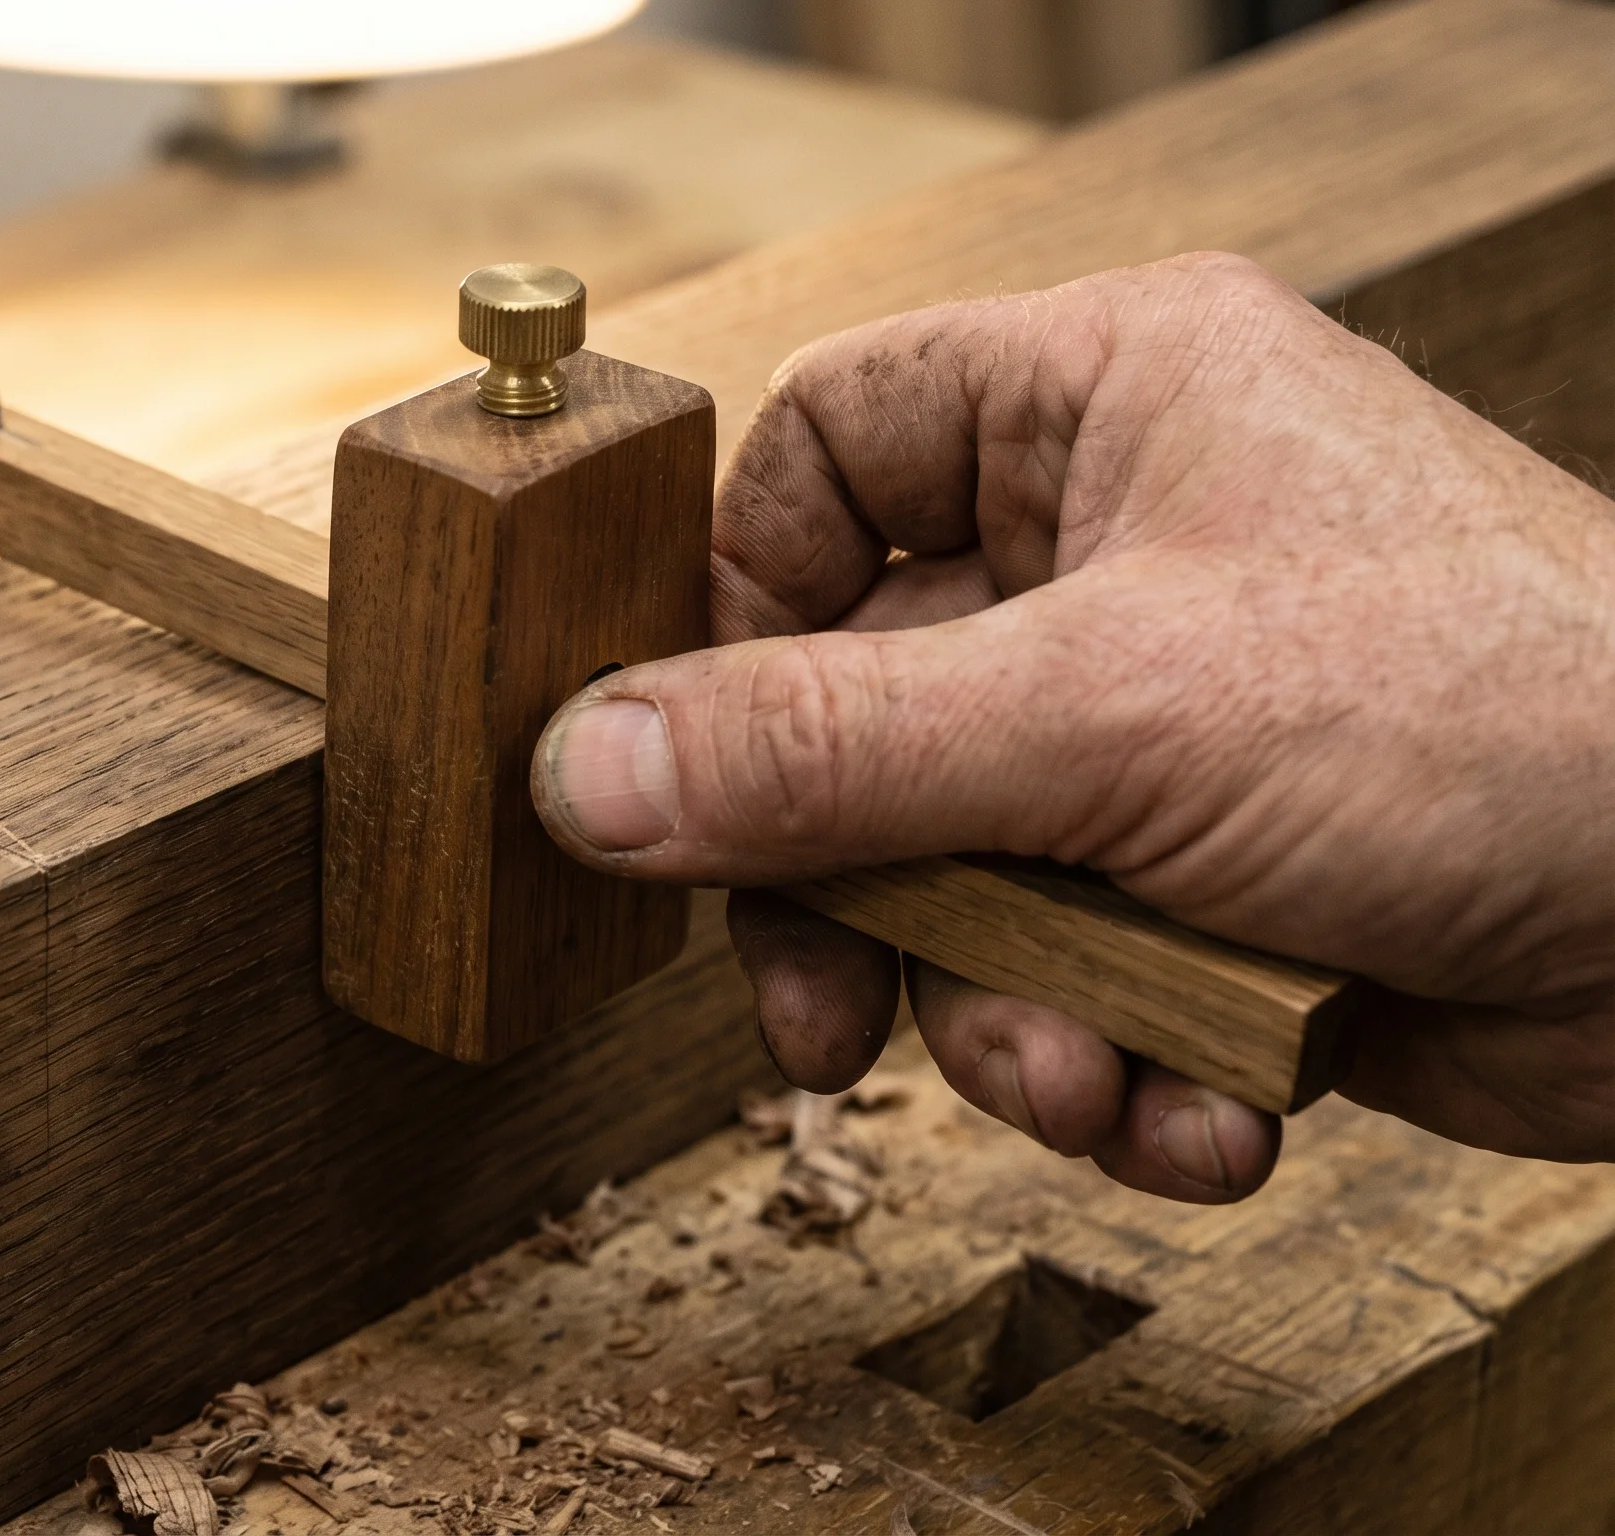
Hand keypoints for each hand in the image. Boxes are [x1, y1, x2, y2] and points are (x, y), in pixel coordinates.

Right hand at [532, 253, 1614, 1201]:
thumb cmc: (1509, 719)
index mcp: (1098, 407)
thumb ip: (821, 754)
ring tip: (1090, 1081)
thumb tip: (577, 772)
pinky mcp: (1212, 883)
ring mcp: (1164, 727)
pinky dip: (1116, 1068)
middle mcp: (1119, 551)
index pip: (821, 457)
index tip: (688, 768)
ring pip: (946, 876)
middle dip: (858, 897)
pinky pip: (1060, 975)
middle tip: (824, 1020)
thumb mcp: (1108, 720)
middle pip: (849, 711)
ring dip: (1001, 1019)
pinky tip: (1209, 1105)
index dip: (734, 611)